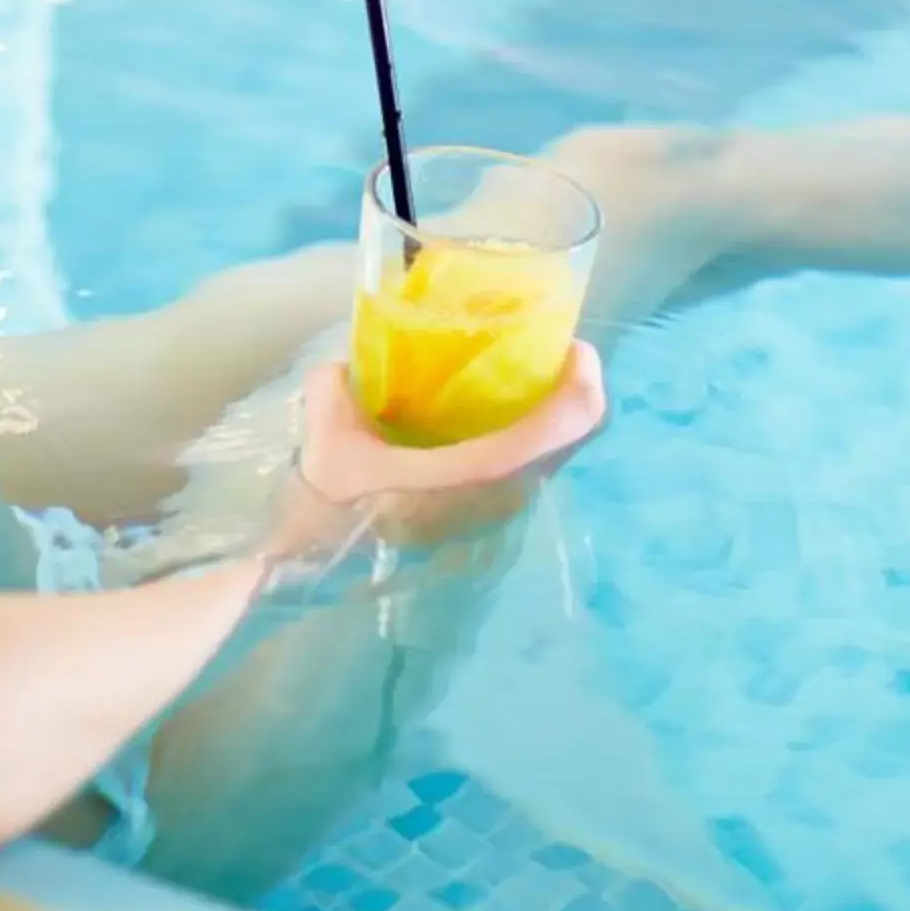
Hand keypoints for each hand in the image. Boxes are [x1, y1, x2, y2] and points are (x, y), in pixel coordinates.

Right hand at [260, 345, 606, 572]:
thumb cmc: (338, 504)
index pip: (566, 424)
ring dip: (555, 412)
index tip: (569, 344)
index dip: (582, 380)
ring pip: (559, 453)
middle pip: (577, 435)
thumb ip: (341, 383)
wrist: (327, 566)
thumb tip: (352, 359)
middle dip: (574, 388)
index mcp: (483, 470)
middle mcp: (508, 491)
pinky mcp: (491, 515)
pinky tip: (496, 411)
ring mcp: (504, 508)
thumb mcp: (328, 433)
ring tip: (524, 372)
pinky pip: (535, 465)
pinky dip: (535, 433)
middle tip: (546, 350)